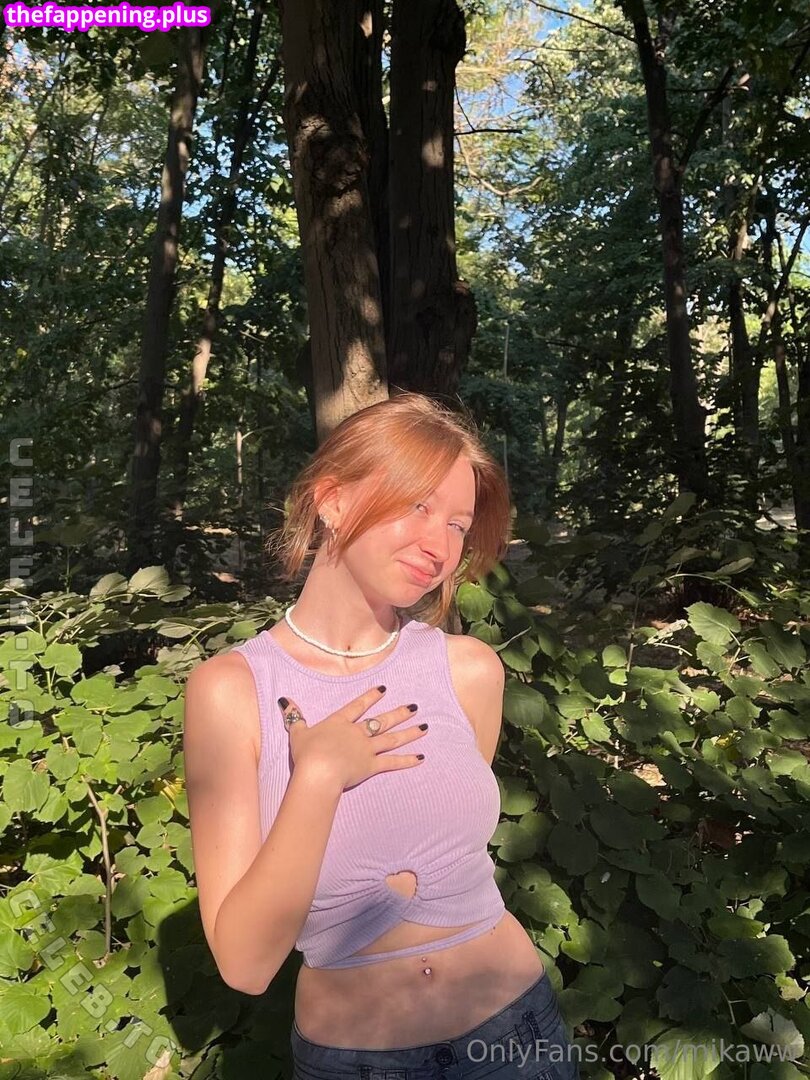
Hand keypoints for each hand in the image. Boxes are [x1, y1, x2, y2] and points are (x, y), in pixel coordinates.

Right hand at [277, 686, 425, 790]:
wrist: (319, 771)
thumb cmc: (307, 753)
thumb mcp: (297, 732)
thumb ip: (294, 716)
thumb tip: (284, 700)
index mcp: (340, 722)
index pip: (357, 706)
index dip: (370, 697)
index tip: (384, 689)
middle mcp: (357, 732)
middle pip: (381, 720)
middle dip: (399, 713)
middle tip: (414, 707)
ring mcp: (366, 748)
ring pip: (392, 738)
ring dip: (409, 733)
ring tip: (425, 727)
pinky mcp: (372, 766)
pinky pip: (393, 762)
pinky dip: (407, 760)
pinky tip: (421, 757)